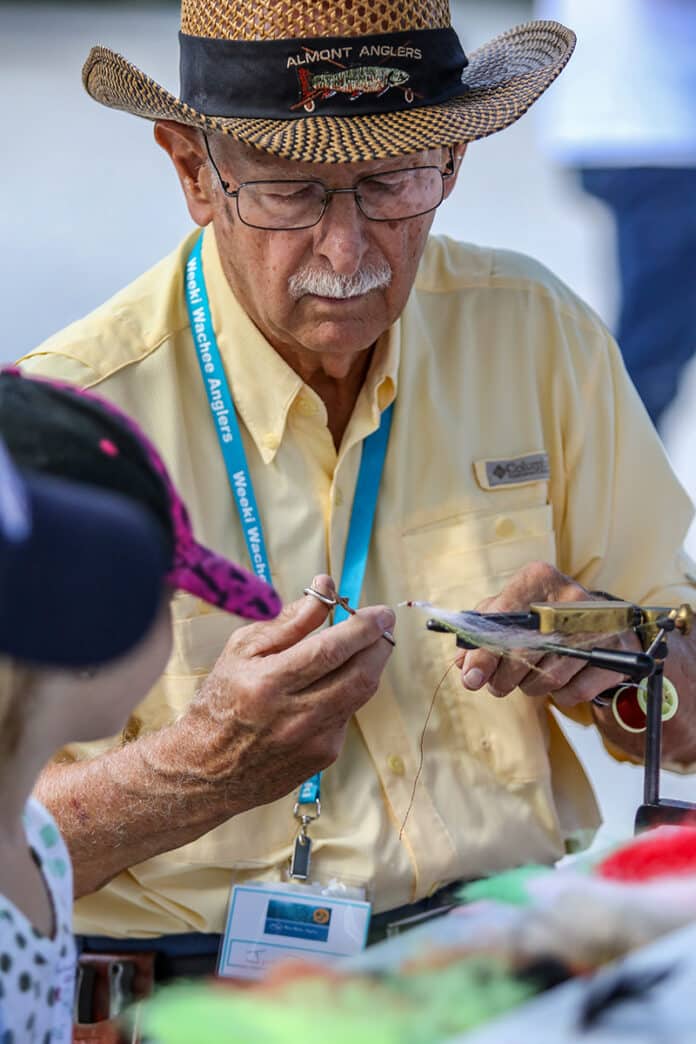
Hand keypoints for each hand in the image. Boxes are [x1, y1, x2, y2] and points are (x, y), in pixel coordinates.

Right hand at [180, 574, 394, 806]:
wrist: (207, 766)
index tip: (380, 612)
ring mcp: (313, 741)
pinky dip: (348, 693)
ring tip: (367, 645)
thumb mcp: (243, 649)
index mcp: (269, 683)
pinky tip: (333, 684)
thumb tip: (326, 587)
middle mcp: (295, 716)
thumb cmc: (223, 699)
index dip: (363, 628)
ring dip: (371, 665)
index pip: (330, 650)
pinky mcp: (323, 757)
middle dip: (379, 644)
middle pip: (359, 675)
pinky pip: (347, 715)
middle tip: (383, 623)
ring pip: (361, 695)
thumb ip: (289, 619)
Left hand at [457, 561, 640, 706]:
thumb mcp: (510, 608)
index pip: (504, 617)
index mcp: (539, 578)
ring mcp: (598, 626)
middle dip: (503, 677)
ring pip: (548, 677)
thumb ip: (482, 631)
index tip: (471, 677)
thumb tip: (464, 665)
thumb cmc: (542, 614)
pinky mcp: (615, 654)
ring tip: (529, 677)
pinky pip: (574, 692)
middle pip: (524, 652)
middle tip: (497, 685)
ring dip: (530, 686)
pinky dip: (560, 694)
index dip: (484, 652)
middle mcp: (571, 597)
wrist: (601, 619)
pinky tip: (560, 678)